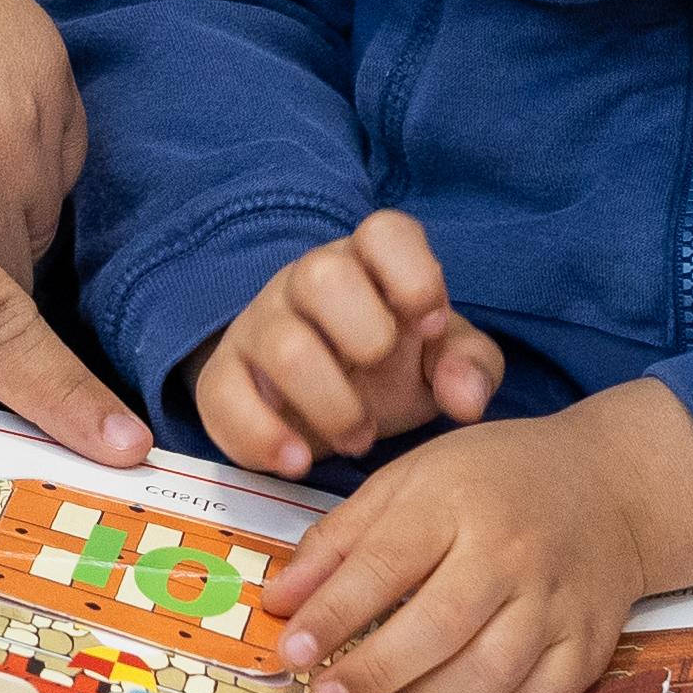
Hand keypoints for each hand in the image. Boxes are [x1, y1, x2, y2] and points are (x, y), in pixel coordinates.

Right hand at [187, 211, 505, 474]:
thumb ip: (469, 365)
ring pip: (282, 347)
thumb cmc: (393, 366)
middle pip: (321, 275)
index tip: (430, 324)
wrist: (324, 403)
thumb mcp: (443, 360)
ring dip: (330, 406)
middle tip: (384, 383)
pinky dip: (262, 436)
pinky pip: (223, 397)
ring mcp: (260, 325)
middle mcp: (307, 282)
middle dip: (365, 338)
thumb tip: (465, 398)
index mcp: (370, 263)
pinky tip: (297, 460)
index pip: (384, 232)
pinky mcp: (223, 376)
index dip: (412, 273)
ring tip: (358, 439)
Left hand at [258, 382, 692, 692]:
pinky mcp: (589, 643)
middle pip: (438, 628)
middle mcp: (512, 552)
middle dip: (373, 673)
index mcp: (458, 501)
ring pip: (488, 675)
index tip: (293, 651)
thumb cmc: (493, 482)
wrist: (608, 487)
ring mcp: (556, 602)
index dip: (333, 615)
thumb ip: (341, 540)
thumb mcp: (410, 480)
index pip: (385, 564)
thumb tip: (281, 603)